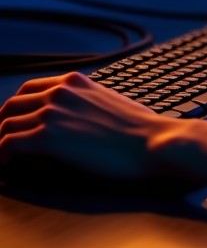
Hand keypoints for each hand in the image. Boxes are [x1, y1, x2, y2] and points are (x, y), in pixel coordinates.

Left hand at [0, 73, 169, 179]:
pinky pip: (7, 145)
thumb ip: (86, 102)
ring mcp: (52, 113)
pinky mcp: (47, 138)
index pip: (29, 88)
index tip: (14, 122)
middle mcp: (60, 91)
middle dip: (1, 124)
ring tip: (2, 158)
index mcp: (75, 81)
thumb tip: (78, 118)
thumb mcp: (110, 101)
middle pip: (11, 104)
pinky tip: (5, 166)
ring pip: (5, 124)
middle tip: (1, 142)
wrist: (150, 140)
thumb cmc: (139, 127)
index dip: (16, 106)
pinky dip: (0, 156)